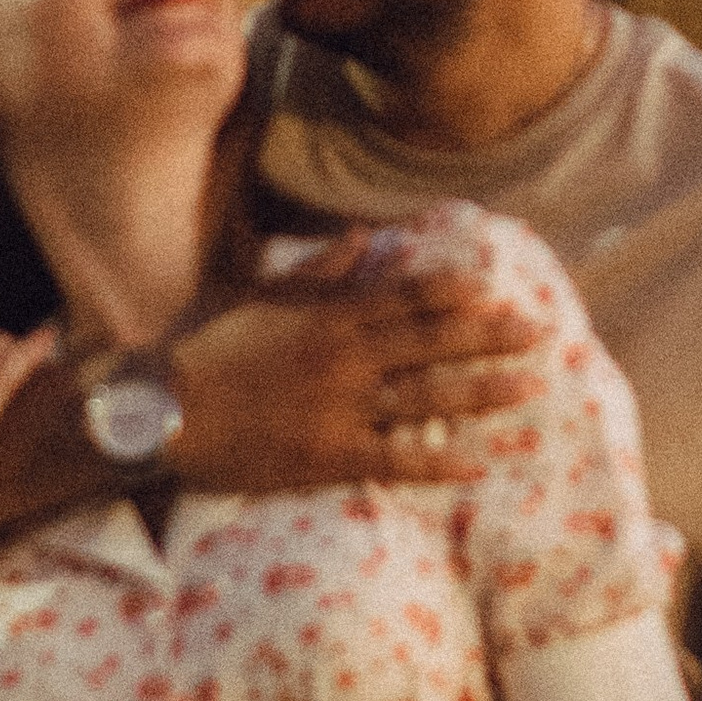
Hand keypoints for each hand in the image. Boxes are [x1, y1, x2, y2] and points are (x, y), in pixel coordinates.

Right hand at [175, 242, 545, 490]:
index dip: (452, 289)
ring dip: (481, 391)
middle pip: (432, 341)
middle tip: (539, 333)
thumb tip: (363, 237)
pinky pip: (395, 458)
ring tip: (528, 388)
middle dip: (489, 336)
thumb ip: (317, 269)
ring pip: (426, 396)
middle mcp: (344, 356)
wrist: (161, 410)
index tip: (493, 285)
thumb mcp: (257, 292)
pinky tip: (475, 463)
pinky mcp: (328, 454)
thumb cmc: (204, 347)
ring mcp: (340, 407)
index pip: (404, 294)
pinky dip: (436, 461)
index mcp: (326, 314)